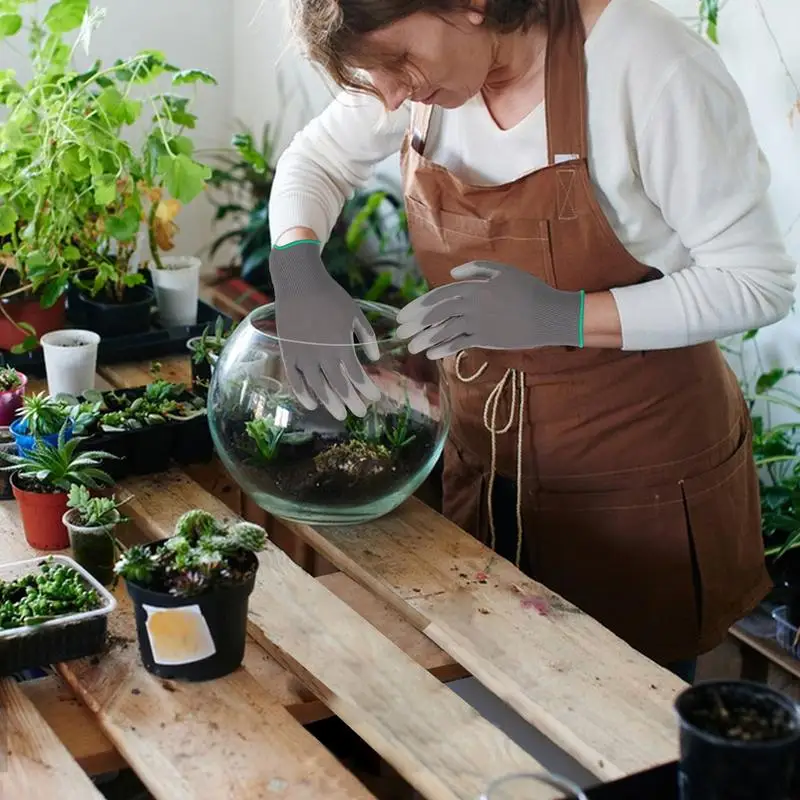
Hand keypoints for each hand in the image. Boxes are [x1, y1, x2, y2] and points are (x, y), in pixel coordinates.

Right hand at [269, 241, 381, 419]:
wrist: (299, 282)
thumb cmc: (331, 296)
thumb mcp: (355, 312)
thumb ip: (367, 336)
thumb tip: (375, 358)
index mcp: (341, 344)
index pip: (356, 375)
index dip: (366, 389)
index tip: (374, 398)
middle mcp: (322, 353)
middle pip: (338, 386)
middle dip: (351, 402)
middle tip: (360, 413)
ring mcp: (303, 355)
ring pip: (317, 387)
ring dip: (330, 403)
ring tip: (340, 415)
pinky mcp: (288, 352)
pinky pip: (295, 379)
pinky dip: (303, 394)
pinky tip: (312, 404)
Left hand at [396, 261, 584, 358]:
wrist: (550, 314)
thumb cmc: (528, 289)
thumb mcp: (503, 271)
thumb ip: (476, 269)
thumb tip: (452, 275)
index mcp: (474, 287)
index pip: (438, 296)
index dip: (418, 307)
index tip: (403, 315)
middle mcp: (473, 304)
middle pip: (437, 314)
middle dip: (415, 324)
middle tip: (398, 332)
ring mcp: (479, 323)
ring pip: (445, 330)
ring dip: (426, 339)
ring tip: (411, 348)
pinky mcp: (487, 339)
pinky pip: (461, 343)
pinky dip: (445, 348)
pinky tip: (432, 354)